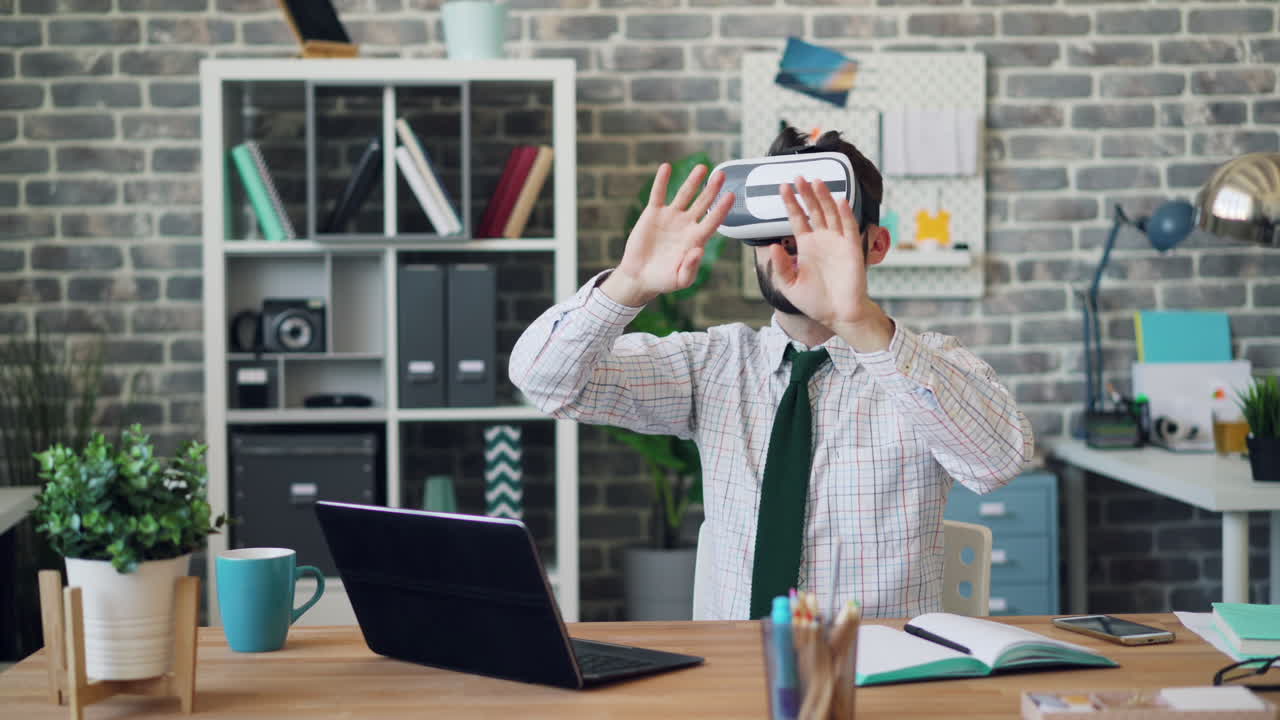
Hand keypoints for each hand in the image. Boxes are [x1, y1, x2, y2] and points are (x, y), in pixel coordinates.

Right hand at [602, 164, 732, 306]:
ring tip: (702, 168)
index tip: (731, 196)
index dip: (722, 209)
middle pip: (703, 203)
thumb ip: (690, 268)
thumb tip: (699, 251)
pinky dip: (662, 181)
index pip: (713, 221)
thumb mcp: (680, 280)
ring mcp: (671, 217)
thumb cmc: (663, 280)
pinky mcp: (653, 214)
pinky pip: (658, 194)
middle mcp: (686, 225)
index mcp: (696, 239)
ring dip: (693, 181)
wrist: (640, 276)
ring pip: (684, 195)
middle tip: (721, 175)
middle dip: (712, 189)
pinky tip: (667, 168)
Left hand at [768, 177, 892, 350]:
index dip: (791, 203)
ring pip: (830, 213)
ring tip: (816, 181)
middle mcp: (822, 240)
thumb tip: (772, 246)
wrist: (838, 314)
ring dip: (824, 197)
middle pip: (813, 210)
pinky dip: (844, 213)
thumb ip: (781, 266)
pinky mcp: (851, 247)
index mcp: (806, 246)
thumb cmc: (814, 302)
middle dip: (806, 193)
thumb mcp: (789, 285)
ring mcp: (837, 242)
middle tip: (798, 177)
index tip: (783, 188)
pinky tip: (838, 200)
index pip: (798, 219)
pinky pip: (848, 226)